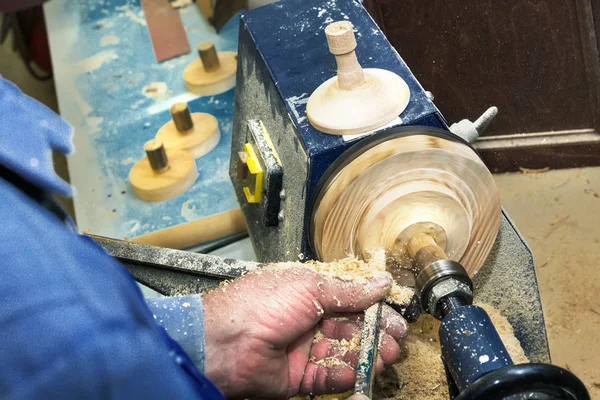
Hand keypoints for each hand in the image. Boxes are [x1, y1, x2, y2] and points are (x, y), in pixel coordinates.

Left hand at [203, 264, 407, 398]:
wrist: (225, 343)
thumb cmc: (261, 304)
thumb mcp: (309, 288)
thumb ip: (348, 290)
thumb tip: (380, 283)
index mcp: (307, 292)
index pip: (349, 299)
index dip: (373, 307)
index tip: (395, 315)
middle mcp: (306, 319)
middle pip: (350, 327)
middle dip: (375, 334)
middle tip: (395, 341)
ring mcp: (302, 348)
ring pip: (343, 352)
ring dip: (365, 354)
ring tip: (384, 357)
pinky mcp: (297, 376)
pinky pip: (327, 376)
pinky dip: (344, 374)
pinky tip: (359, 372)